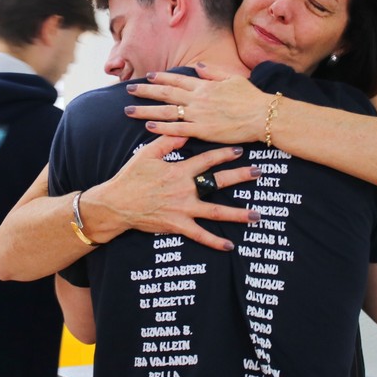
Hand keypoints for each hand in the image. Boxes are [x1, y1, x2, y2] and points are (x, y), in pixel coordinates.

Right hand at [84, 135, 260, 251]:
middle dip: (240, 176)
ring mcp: (183, 209)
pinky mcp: (177, 225)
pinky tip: (229, 246)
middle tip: (259, 173)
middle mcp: (185, 189)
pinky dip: (214, 241)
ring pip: (215, 211)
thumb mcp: (146, 154)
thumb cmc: (130, 178)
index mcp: (178, 171)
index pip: (206, 160)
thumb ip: (167, 142)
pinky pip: (199, 235)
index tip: (240, 149)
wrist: (116, 204)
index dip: (224, 154)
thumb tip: (185, 130)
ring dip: (237, 213)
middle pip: (218, 182)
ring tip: (256, 215)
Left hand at [124, 62, 272, 144]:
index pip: (177, 79)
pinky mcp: (201, 131)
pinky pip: (176, 129)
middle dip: (145, 91)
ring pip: (165, 112)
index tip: (147, 76)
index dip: (160, 78)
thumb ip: (213, 72)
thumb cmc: (251, 97)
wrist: (262, 116)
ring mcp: (198, 115)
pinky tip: (147, 127)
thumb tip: (198, 67)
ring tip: (128, 110)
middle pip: (165, 93)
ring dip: (145, 110)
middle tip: (128, 90)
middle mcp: (197, 98)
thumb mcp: (233, 77)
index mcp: (204, 85)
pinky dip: (161, 128)